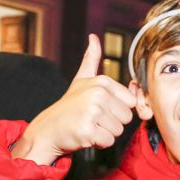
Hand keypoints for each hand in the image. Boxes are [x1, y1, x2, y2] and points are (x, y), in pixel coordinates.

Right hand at [11, 34, 136, 164]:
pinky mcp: (87, 130)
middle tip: (93, 119)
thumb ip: (91, 59)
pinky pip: (108, 141)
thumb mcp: (81, 79)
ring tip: (89, 125)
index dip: (117, 109)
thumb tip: (93, 37)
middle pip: (126, 118)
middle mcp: (98, 94)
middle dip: (112, 123)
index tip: (100, 108)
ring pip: (118, 131)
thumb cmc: (69, 106)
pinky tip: (85, 135)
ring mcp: (92, 112)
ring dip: (105, 133)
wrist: (48, 129)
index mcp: (102, 82)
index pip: (130, 102)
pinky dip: (98, 143)